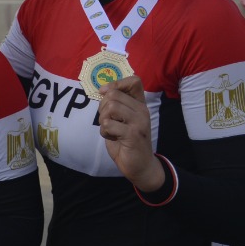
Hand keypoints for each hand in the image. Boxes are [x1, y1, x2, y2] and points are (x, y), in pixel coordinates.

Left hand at [97, 75, 163, 192]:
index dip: (116, 83)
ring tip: (110, 129)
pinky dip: (105, 132)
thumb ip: (115, 104)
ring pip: (110, 107)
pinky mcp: (133, 134)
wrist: (140, 165)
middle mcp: (142, 110)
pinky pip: (108, 124)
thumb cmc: (126, 140)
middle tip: (108, 121)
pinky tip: (113, 138)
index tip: (106, 94)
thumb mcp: (121, 119)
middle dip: (102, 107)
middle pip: (113, 95)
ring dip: (103, 120)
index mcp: (140, 104)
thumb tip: (102, 89)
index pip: (134, 81)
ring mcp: (139, 122)